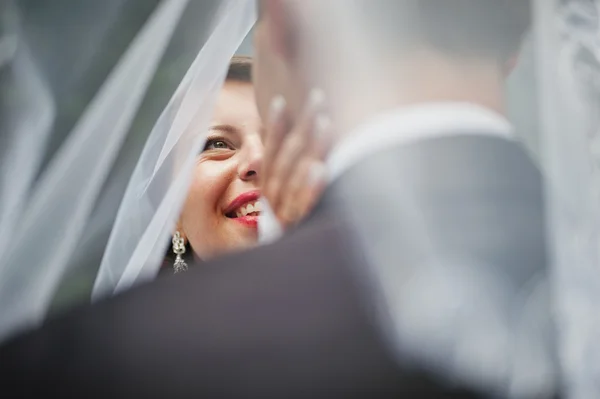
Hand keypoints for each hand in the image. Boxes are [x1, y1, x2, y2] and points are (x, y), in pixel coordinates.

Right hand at [261, 90, 332, 227]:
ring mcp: (286, 218)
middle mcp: (273, 203)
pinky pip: (305, 209)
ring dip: (310, 147)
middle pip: (285, 159)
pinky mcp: (299, 234)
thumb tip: (308, 153)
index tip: (280, 101)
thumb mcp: (289, 210)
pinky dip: (312, 187)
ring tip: (325, 121)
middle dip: (302, 126)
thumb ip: (292, 182)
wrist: (290, 282)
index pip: (269, 155)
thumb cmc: (295, 238)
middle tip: (319, 97)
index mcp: (269, 194)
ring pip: (294, 177)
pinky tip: (324, 169)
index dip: (274, 128)